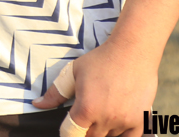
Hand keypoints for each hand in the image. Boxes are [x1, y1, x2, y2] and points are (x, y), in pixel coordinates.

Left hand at [31, 40, 159, 136]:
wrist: (132, 51)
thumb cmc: (102, 59)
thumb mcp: (73, 71)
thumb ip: (55, 92)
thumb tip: (37, 104)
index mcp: (86, 108)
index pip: (72, 135)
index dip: (68, 133)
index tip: (70, 127)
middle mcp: (105, 119)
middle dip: (86, 130)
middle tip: (88, 116)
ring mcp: (124, 121)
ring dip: (104, 131)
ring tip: (104, 112)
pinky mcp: (140, 120)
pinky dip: (123, 135)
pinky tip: (117, 125)